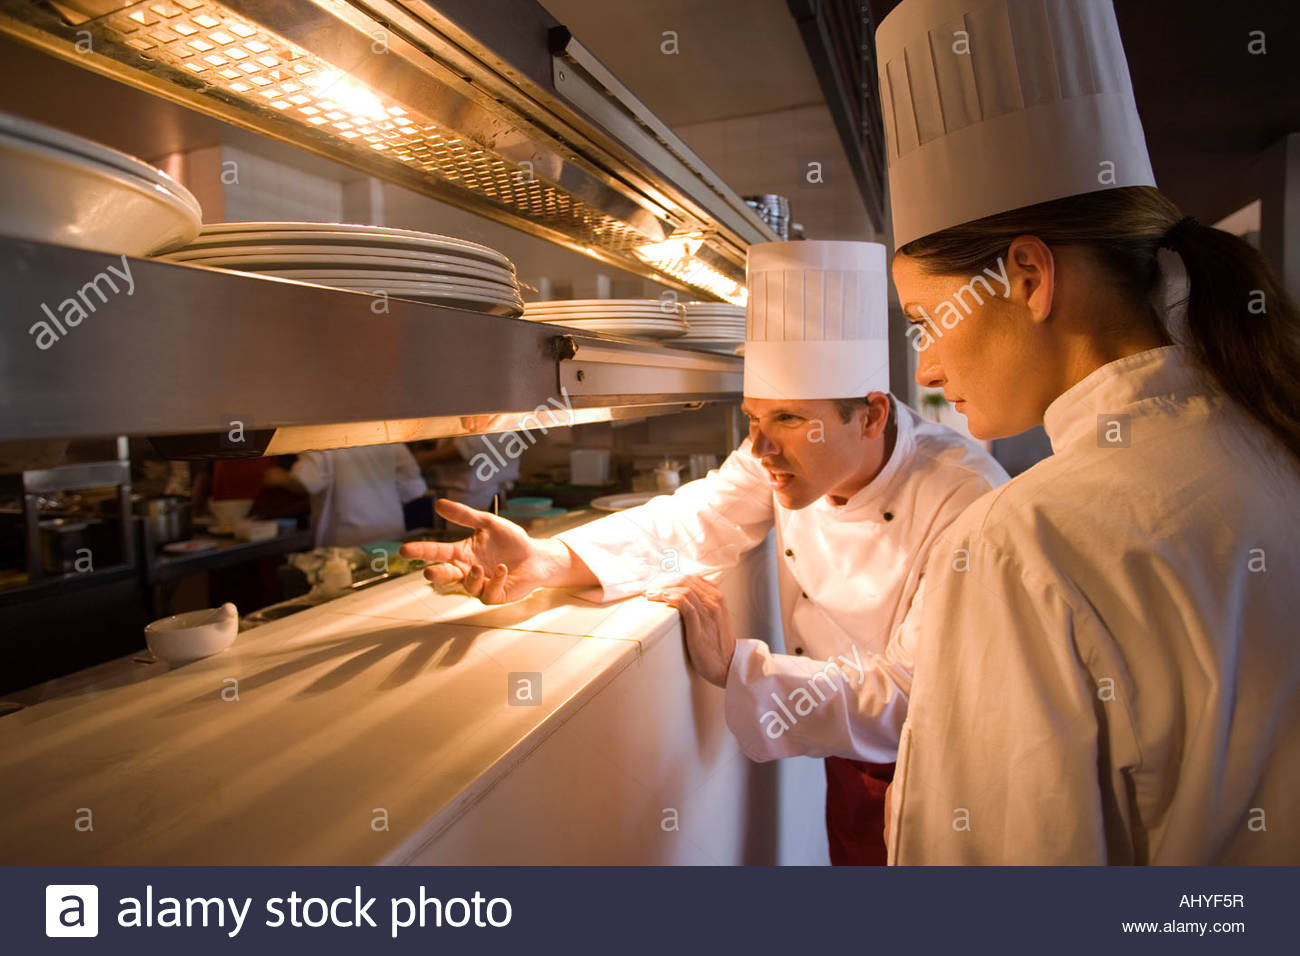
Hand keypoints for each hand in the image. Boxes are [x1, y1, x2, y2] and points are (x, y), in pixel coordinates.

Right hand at [399, 498, 584, 603]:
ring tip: (479, 566)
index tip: (404, 549)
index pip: (437, 552)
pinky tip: (502, 569)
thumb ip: (464, 516)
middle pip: (445, 575)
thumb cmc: (511, 541)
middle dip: (436, 574)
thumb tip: (438, 503)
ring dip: (472, 577)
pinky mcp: (496, 596)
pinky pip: (489, 593)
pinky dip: (494, 580)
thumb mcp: (487, 523)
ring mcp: (481, 585)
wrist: (536, 555)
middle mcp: (467, 571)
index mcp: (462, 554)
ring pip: (468, 587)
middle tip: (427, 571)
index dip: (421, 551)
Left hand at [646, 575, 734, 686]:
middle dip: (665, 582)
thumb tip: (683, 596)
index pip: (691, 578)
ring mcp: (708, 613)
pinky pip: (686, 606)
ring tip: (650, 595)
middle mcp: (714, 601)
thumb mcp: (715, 617)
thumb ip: (703, 603)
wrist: (728, 664)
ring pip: (685, 591)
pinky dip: (673, 599)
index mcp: (717, 597)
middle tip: (649, 589)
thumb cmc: (718, 643)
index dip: (672, 579)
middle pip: (686, 581)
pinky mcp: (700, 627)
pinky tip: (663, 598)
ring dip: (663, 590)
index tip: (658, 584)